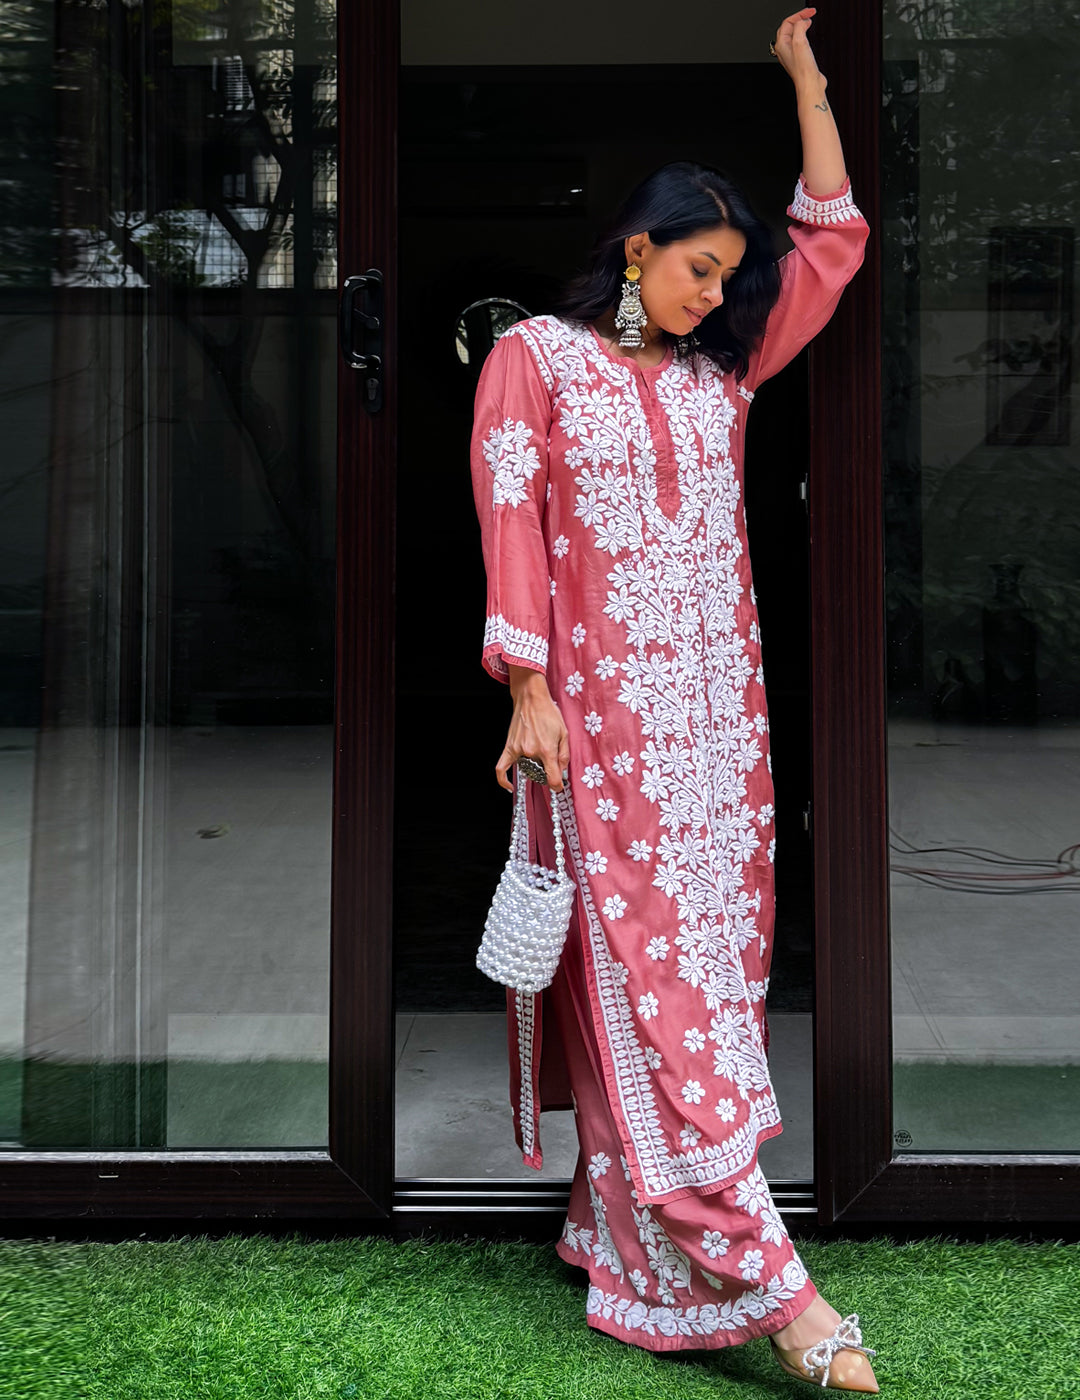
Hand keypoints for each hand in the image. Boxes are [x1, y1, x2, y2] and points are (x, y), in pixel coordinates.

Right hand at [497, 666, 569, 792]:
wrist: (531, 698)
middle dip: (547, 771)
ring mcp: (518, 750)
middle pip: (540, 774)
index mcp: (547, 749)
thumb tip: (562, 772)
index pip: (552, 779)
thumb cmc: (548, 712)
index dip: (557, 786)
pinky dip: (504, 780)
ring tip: (538, 754)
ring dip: (533, 768)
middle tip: (551, 762)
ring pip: (527, 770)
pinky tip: (509, 786)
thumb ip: (564, 755)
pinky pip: (502, 768)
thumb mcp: (564, 733)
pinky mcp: (509, 747)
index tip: (558, 786)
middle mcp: (531, 752)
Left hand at [773, 8, 826, 94]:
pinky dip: (804, 34)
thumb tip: (803, 21)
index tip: (810, 12)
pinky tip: (809, 36)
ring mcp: (791, 54)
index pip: (787, 22)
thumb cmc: (803, 69)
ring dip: (801, 26)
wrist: (810, 84)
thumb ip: (799, 27)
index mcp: (781, 45)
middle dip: (799, 18)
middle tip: (810, 14)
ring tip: (809, 21)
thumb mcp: (800, 42)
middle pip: (789, 28)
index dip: (799, 15)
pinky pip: (799, 42)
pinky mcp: (799, 58)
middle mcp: (784, 50)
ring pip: (794, 35)